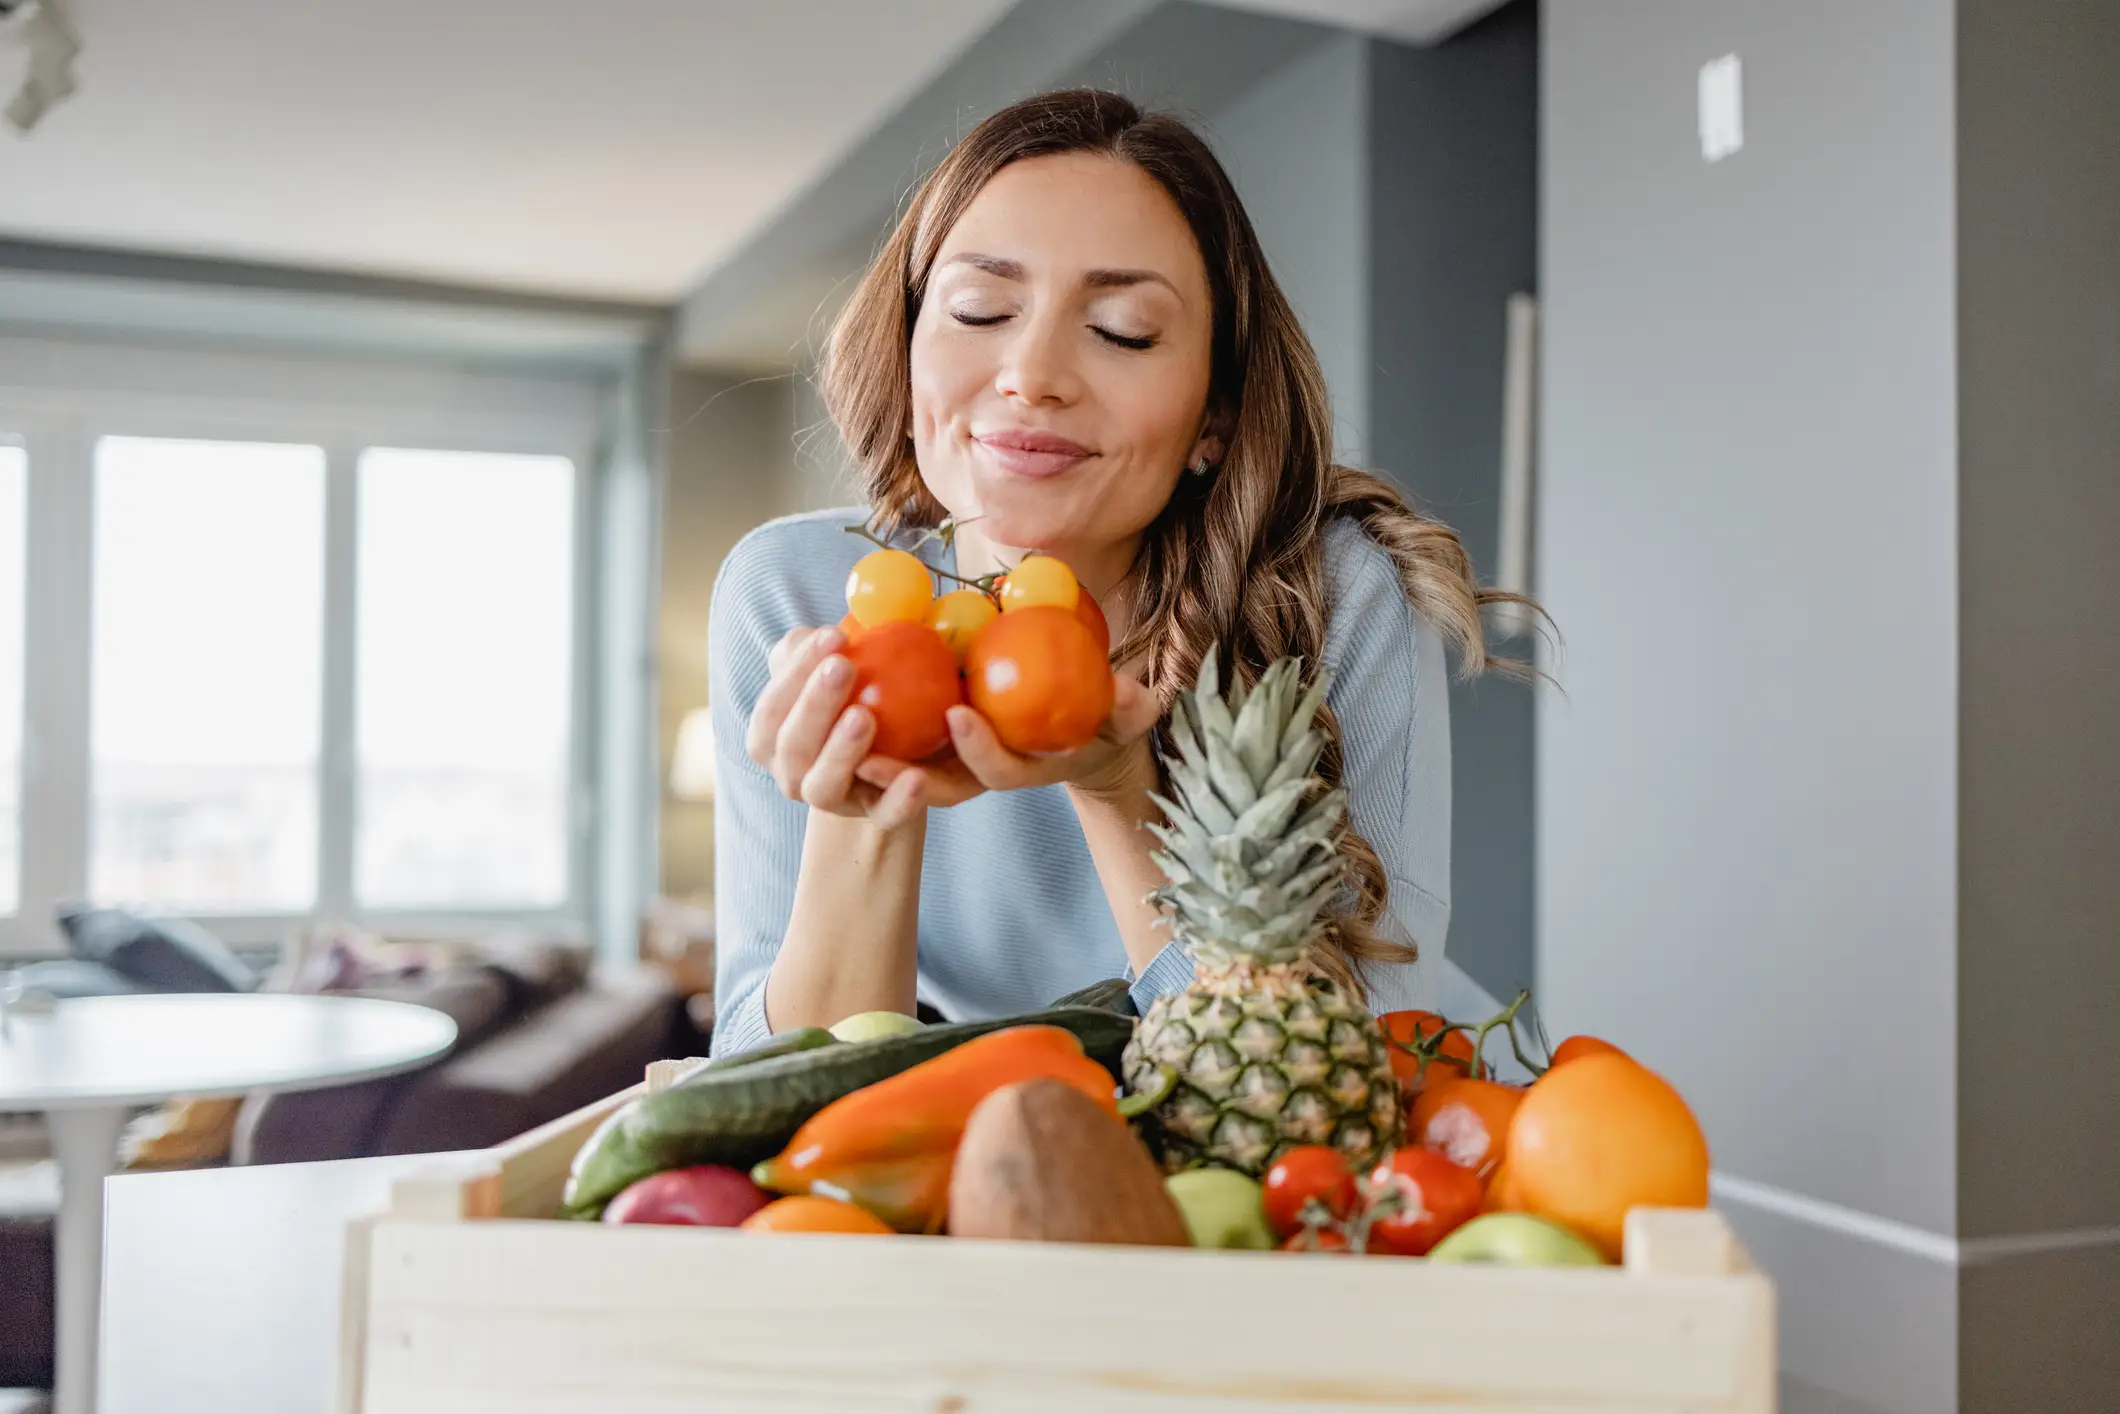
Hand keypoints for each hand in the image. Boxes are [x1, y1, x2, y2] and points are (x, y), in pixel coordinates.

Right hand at [744, 624, 926, 828]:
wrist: (898, 755)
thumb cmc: (856, 695)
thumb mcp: (834, 667)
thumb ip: (817, 648)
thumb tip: (822, 631)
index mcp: (773, 739)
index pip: (771, 708)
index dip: (794, 673)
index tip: (833, 635)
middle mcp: (793, 774)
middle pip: (791, 747)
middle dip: (813, 705)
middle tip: (844, 665)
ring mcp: (834, 799)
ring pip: (823, 787)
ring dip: (839, 751)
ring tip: (864, 716)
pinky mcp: (876, 818)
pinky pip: (884, 815)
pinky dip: (897, 800)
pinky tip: (917, 777)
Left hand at [854, 673, 1162, 808]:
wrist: (1075, 724)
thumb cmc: (1101, 715)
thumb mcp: (1123, 711)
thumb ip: (1129, 706)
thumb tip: (1134, 696)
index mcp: (1024, 768)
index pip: (998, 773)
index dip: (979, 750)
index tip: (957, 713)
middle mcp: (980, 775)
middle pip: (935, 787)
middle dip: (901, 774)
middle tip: (868, 742)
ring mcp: (952, 764)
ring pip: (903, 775)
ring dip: (869, 758)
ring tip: (838, 726)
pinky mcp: (929, 747)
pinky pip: (891, 744)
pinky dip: (863, 728)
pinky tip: (836, 691)